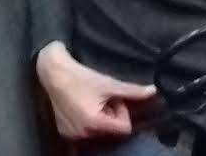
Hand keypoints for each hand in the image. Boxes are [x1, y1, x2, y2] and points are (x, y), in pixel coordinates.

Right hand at [36, 42, 155, 139]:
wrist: (52, 71)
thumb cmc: (80, 76)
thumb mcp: (108, 83)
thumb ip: (132, 91)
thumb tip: (153, 91)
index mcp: (95, 123)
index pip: (124, 128)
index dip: (121, 112)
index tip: (112, 98)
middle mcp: (83, 133)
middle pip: (110, 130)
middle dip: (110, 115)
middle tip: (101, 98)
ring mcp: (72, 134)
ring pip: (97, 131)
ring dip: (98, 118)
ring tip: (89, 100)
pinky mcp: (64, 131)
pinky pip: (83, 131)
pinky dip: (85, 121)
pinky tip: (79, 105)